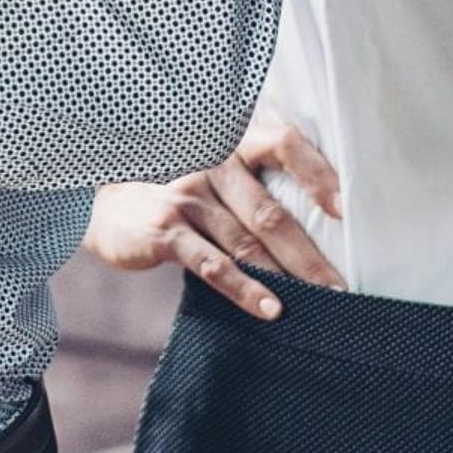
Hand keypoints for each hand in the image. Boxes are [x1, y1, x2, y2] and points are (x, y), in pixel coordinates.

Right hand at [83, 121, 343, 317]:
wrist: (104, 203)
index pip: (284, 145)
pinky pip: (213, 264)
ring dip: (286, 276)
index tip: (348, 209)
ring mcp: (187, 196)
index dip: (318, 173)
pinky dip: (245, 289)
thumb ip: (258, 187)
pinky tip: (270, 309)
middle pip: (271, 210)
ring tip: (320, 302)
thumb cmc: (181, 194)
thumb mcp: (218, 177)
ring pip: (246, 242)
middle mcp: (212, 162)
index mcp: (233, 143)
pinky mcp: (166, 229)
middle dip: (311, 253)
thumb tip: (324, 223)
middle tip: (343, 284)